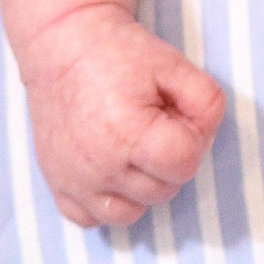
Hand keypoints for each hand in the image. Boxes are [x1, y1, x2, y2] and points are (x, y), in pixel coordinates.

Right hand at [18, 0, 226, 227]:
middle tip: (154, 123)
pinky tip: (110, 168)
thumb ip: (207, 103)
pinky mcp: (56, 185)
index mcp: (128, 134)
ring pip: (130, 213)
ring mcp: (73, 180)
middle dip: (168, 160)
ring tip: (133, 148)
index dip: (192, 138)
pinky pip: (91, 219)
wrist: (65, 44)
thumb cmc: (121, 53)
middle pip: (162, 190)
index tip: (176, 114)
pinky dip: (105, 201)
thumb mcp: (175, 65)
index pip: (185, 164)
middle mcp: (98, 166)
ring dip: (141, 186)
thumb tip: (204, 141)